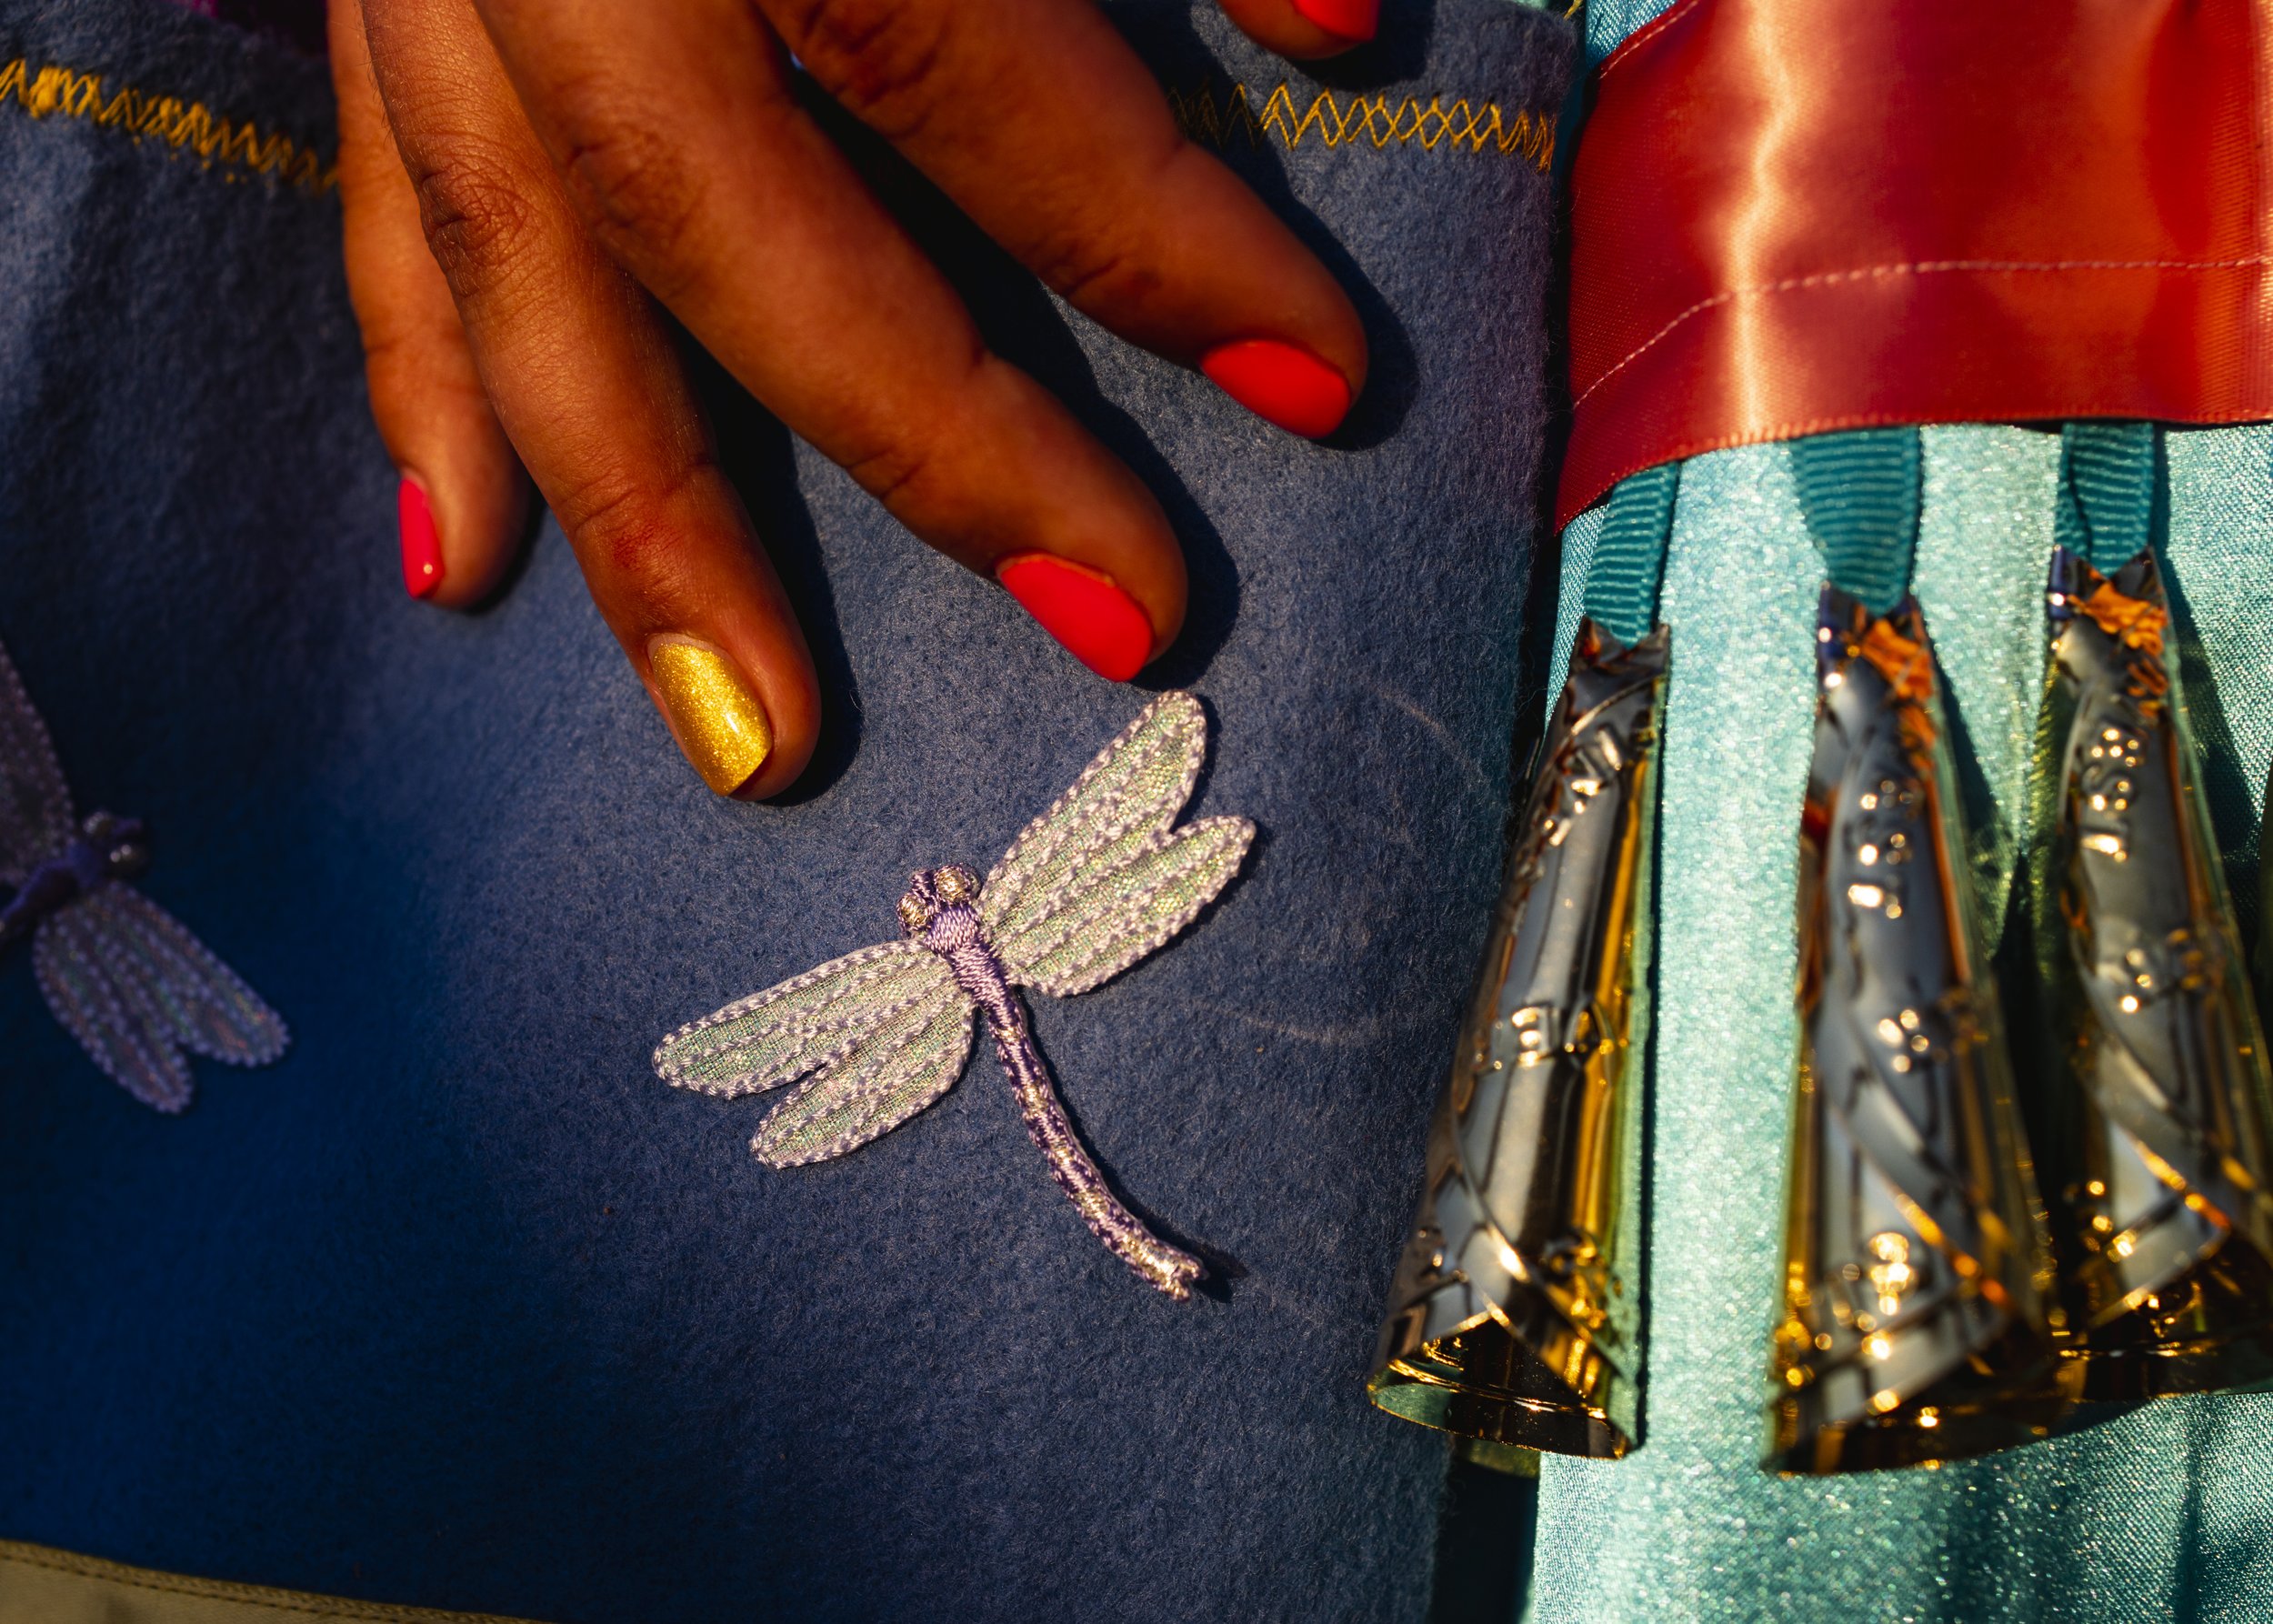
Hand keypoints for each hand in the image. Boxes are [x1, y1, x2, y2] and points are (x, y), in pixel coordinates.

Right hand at [329, 0, 1371, 796]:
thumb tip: (1352, 19)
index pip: (967, 57)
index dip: (1162, 233)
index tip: (1323, 384)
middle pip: (740, 221)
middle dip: (934, 445)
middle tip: (1118, 628)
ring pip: (526, 276)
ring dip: (647, 525)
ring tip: (748, 738)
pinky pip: (375, 217)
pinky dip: (422, 396)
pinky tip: (457, 566)